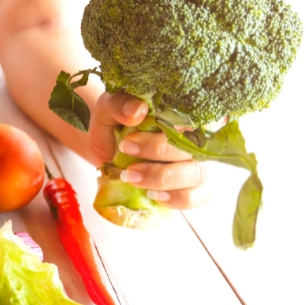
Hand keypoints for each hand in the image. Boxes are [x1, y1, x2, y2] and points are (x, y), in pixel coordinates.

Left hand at [88, 91, 209, 209]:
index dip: (163, 133)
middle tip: (126, 162)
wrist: (106, 147)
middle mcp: (194, 138)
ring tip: (133, 179)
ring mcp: (195, 163)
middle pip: (193, 149)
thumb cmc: (113, 123)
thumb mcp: (107, 110)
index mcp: (180, 114)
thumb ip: (118, 105)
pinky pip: (199, 196)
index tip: (128, 142)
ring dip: (164, 179)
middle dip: (158, 156)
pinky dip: (179, 199)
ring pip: (197, 174)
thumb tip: (138, 110)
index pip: (190, 120)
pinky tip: (155, 196)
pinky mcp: (192, 187)